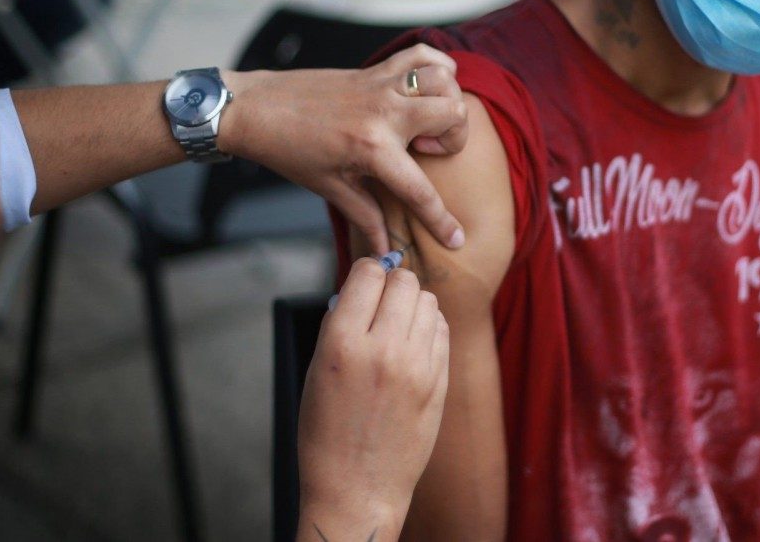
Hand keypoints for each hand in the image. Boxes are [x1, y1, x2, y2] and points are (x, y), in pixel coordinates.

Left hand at [219, 44, 468, 254]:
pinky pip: (422, 53)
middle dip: (454, 138)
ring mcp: (382, 85)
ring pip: (444, 79)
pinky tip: (428, 87)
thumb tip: (386, 252)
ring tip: (424, 120)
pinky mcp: (375, 69)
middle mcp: (384, 111)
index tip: (456, 239)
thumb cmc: (289, 150)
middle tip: (426, 150)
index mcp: (372, 148)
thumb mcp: (329, 188)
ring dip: (446, 100)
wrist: (257, 109)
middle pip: (453, 114)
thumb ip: (365, 217)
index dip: (441, 221)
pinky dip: (438, 65)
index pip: (420, 190)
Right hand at [297, 259, 449, 540]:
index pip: (367, 273)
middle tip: (381, 304)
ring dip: (413, 304)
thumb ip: (341, 324)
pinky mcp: (439, 380)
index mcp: (342, 344)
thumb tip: (364, 287)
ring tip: (397, 325)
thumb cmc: (327, 431)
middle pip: (404, 281)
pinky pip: (442, 329)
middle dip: (392, 285)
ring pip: (428, 300)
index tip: (364, 284)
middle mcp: (383, 349)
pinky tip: (414, 343)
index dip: (366, 274)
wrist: (358, 487)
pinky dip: (429, 327)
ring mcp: (417, 366)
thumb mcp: (317, 371)